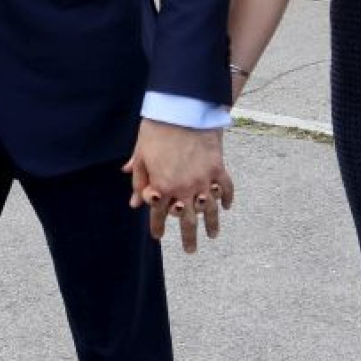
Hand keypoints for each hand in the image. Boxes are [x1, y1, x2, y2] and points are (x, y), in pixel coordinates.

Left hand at [123, 120, 233, 253]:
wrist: (181, 109)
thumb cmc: (157, 129)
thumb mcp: (141, 154)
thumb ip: (139, 180)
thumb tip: (134, 202)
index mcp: (162, 187)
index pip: (158, 215)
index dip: (157, 227)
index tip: (157, 237)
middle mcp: (183, 189)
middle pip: (187, 221)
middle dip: (188, 239)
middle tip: (190, 251)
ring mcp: (203, 180)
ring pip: (209, 210)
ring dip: (212, 225)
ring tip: (213, 235)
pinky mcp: (217, 168)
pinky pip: (225, 188)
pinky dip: (226, 198)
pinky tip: (225, 206)